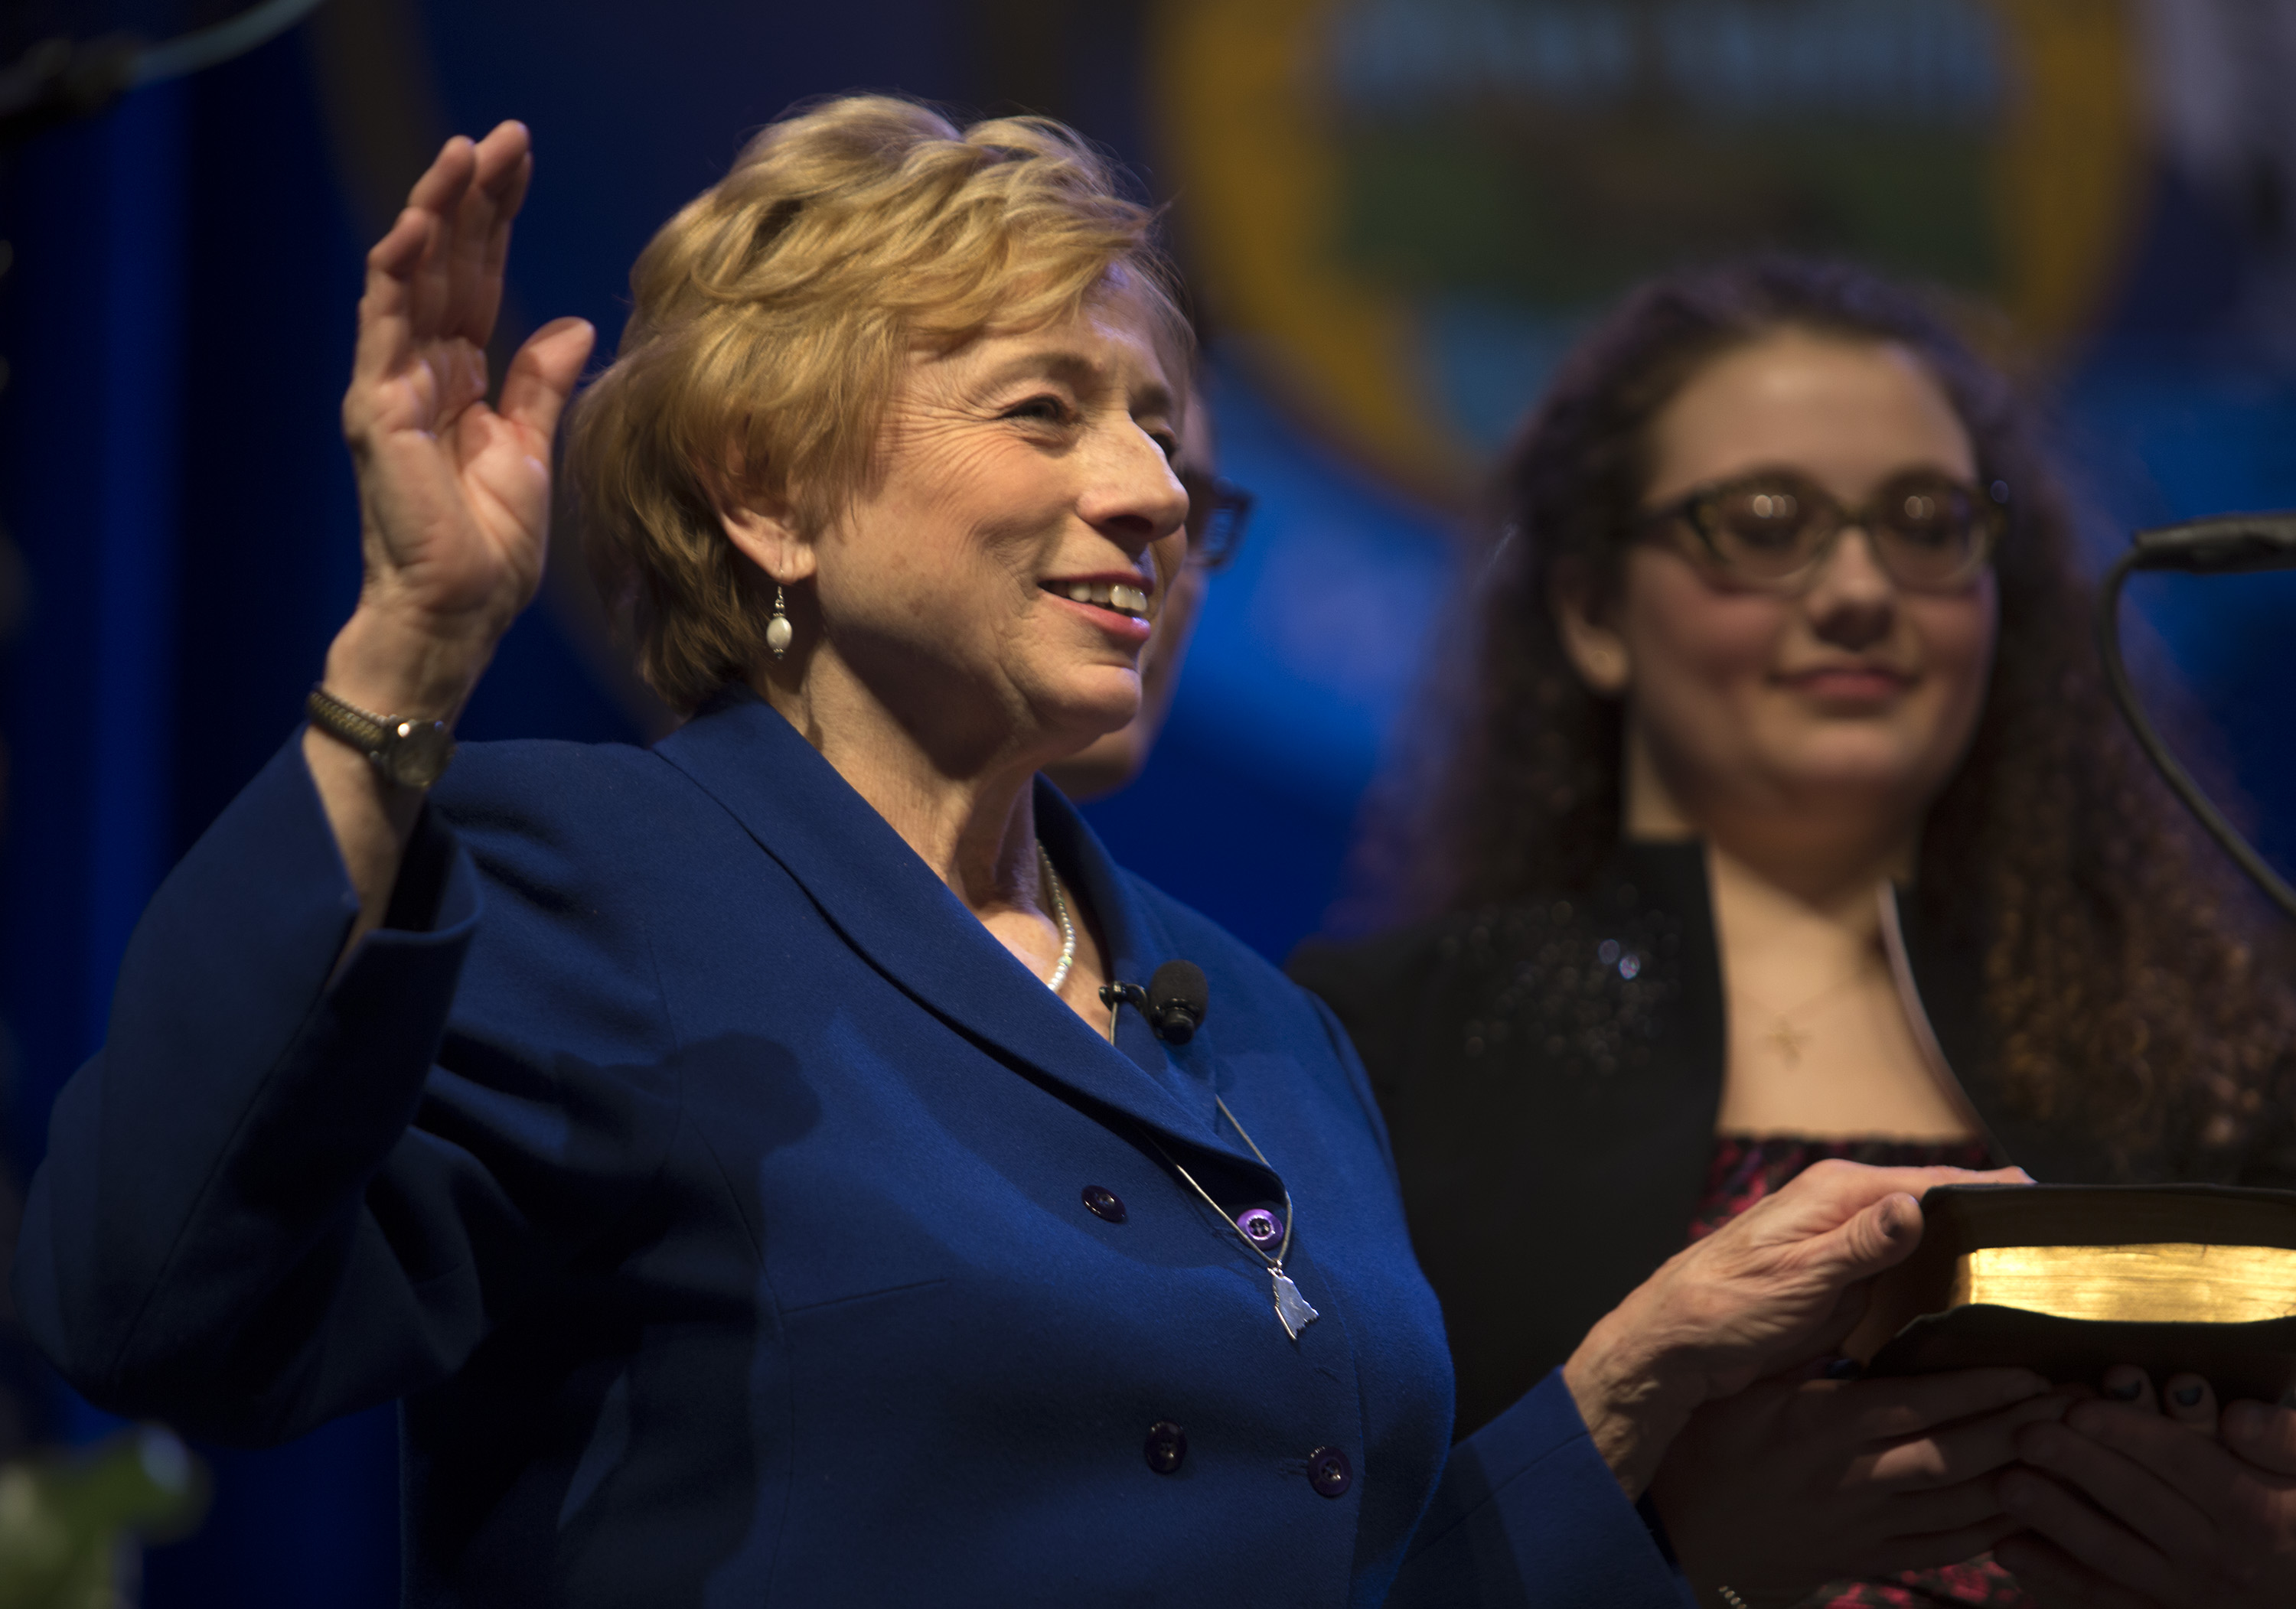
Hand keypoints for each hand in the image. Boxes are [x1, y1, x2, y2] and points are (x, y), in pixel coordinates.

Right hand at [336, 119, 594, 709]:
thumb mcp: (533, 452)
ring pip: (410, 278)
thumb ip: (540, 385)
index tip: (523, 161)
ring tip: (464, 155)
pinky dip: (397, 273)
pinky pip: (383, 327)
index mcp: (465, 380)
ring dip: (434, 213)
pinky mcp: (377, 410)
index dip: (498, 219)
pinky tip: (417, 225)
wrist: (458, 613)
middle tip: (503, 134)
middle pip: (448, 264)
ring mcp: (394, 385)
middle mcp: (424, 371)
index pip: (481, 280)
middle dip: (472, 197)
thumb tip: (570, 324)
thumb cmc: (490, 550)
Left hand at [1564, 1159, 2028, 1494]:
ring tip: (2039, 1278)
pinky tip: (1980, 1307)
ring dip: (1973, 1256)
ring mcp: (1849, 1246)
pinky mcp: (1846, 1282)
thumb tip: (1914, 1204)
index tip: (2050, 1202)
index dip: (1993, 1191)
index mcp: (1839, 1193)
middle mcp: (1848, 1210)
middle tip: (2061, 1248)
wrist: (1675, 1344)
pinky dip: (1942, 1283)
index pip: (1935, 1181)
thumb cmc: (1725, 1307)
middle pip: (1939, 1208)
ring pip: (1928, 1242)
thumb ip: (1859, 1244)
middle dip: (1993, 1223)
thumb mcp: (1796, 1278)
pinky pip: (1908, 1274)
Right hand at [1650, 1364, 2068, 1595]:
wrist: (1685, 1533)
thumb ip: (1808, 1348)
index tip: (2033, 1369)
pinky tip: (2025, 1505)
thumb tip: (1856, 1291)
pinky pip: (1947, 1549)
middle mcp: (1853, 1477)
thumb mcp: (1750, 1384)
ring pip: (1963, 1505)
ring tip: (2071, 1449)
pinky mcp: (1870, 1557)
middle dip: (2024, 1428)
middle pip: (1959, 1455)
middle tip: (2078, 1404)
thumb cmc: (1713, 1445)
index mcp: (1824, 1424)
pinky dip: (1993, 1530)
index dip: (1984, 1388)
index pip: (1922, 1404)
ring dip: (2023, 1476)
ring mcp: (1866, 1525)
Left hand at [1994, 1367, 2295, 1606]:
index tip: (2080, 1407)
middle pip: (2139, 1503)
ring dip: (2056, 1519)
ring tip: (2006, 1486)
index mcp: (2254, 1510)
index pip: (2184, 1462)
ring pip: (2114, 1553)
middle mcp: (2218, 1556)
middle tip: (2025, 1434)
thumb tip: (2237, 1416)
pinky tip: (2008, 1552)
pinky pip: (2107, 1599)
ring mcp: (2189, 1591)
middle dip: (2078, 1467)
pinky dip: (2056, 1578)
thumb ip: (2283, 1440)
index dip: (2129, 1434)